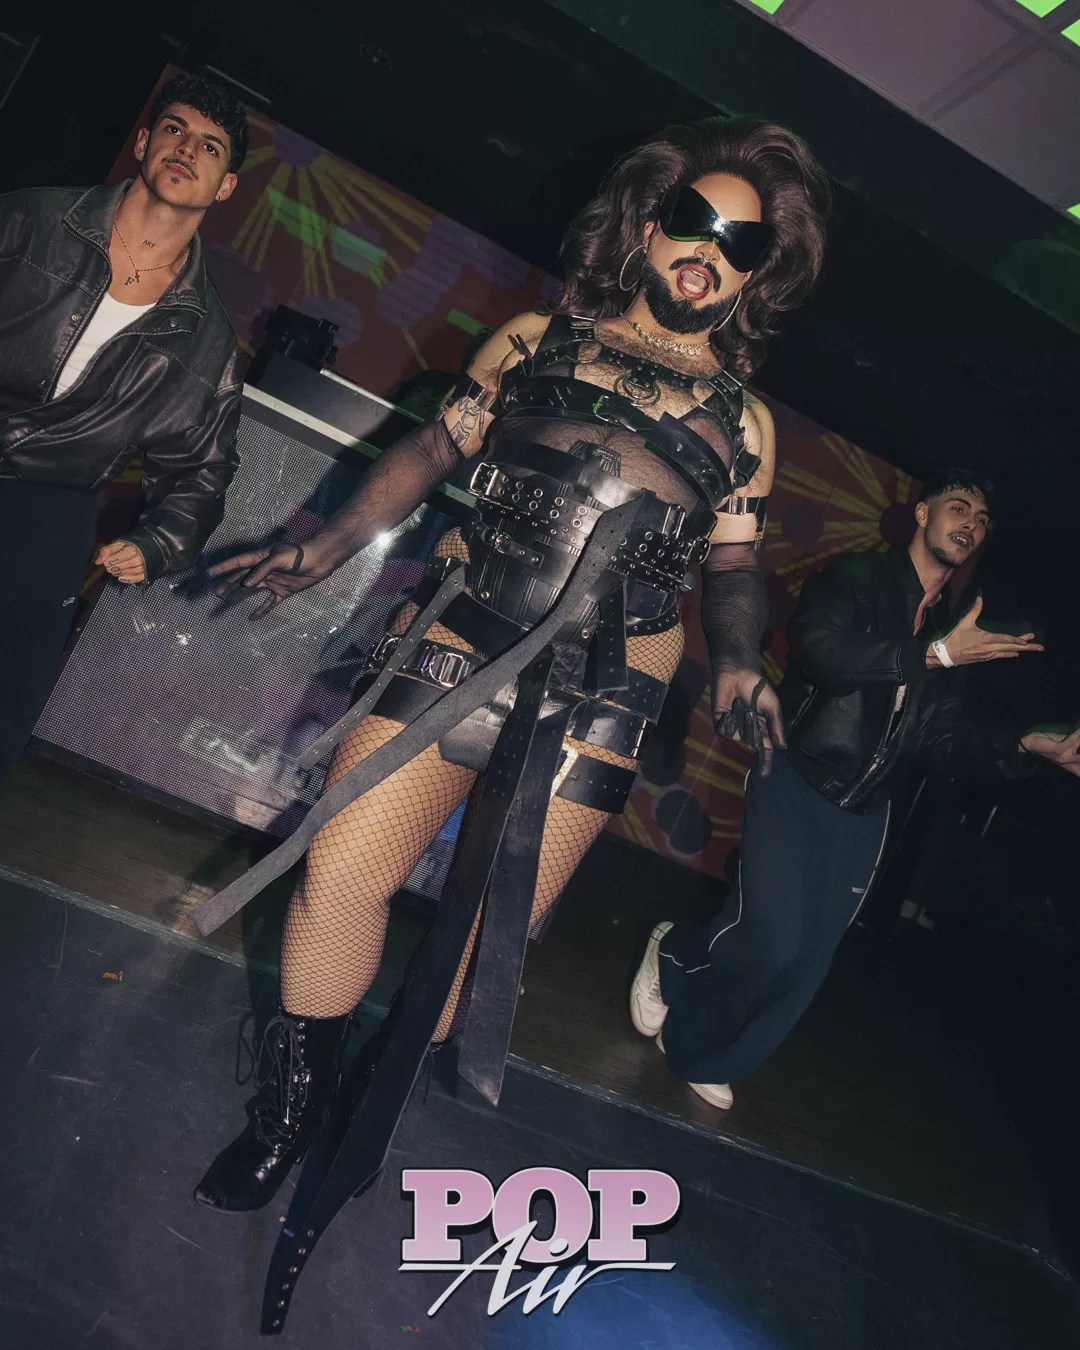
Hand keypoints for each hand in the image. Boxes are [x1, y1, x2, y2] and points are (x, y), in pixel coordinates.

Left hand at [95, 539, 146, 583]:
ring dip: (120, 573)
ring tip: (114, 571)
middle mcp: (140, 557)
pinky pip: (138, 578)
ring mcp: (144, 566)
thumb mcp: (118, 544)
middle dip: (114, 568)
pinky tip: (121, 578)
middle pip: (125, 565)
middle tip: (109, 567)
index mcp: (133, 549)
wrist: (147, 546)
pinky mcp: (146, 572)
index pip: (119, 557)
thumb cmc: (131, 545)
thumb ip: (107, 551)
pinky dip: (129, 579)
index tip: (106, 562)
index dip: (110, 561)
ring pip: (131, 572)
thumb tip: (98, 561)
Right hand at [207, 539, 335, 617]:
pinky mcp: (283, 591)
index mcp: (261, 557)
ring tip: (226, 602)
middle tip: (216, 594)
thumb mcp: (279, 558)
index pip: (238, 562)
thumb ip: (262, 570)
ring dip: (239, 596)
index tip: (208, 573)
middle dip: (228, 584)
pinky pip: (270, 602)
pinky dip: (262, 610)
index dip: (223, 567)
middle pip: (242, 578)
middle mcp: (264, 570)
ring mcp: (273, 581)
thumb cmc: (299, 555)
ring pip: (252, 590)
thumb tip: (246, 583)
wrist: (320, 561)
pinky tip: (252, 618)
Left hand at [713, 669, 785, 776]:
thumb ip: (776, 725)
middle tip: (751, 710)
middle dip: (752, 728)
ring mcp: (733, 727)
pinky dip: (726, 722)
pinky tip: (727, 711)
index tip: (764, 776)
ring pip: (737, 737)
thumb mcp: (772, 706)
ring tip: (740, 704)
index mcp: (762, 728)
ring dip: (740, 721)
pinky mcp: (720, 722)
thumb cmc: (757, 688)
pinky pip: (723, 731)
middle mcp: (747, 730)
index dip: (764, 763)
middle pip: (752, 741)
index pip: (764, 750)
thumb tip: (781, 747)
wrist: (737, 674)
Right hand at [929, 595, 1043, 666]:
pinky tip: (1015, 653)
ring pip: (1007, 653)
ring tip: (1032, 648)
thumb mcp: (965, 622)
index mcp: (986, 639)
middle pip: (1011, 648)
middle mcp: (990, 648)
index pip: (1005, 640)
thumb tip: (979, 595)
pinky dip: (1009, 654)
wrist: (946, 654)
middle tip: (1040, 647)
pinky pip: (1000, 656)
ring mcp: (988, 655)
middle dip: (1026, 647)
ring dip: (1020, 650)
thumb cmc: (955, 638)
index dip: (1017, 640)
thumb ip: (974, 609)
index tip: (1028, 638)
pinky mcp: (984, 658)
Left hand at [1020, 725, 1079, 777]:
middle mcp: (1066, 761)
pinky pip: (1071, 741)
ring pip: (1079, 747)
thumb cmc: (1049, 742)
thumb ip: (1075, 743)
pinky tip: (1079, 730)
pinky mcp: (1058, 750)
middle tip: (1070, 746)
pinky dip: (1076, 735)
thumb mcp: (1065, 743)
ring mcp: (1062, 757)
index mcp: (1069, 762)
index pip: (1079, 770)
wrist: (1031, 742)